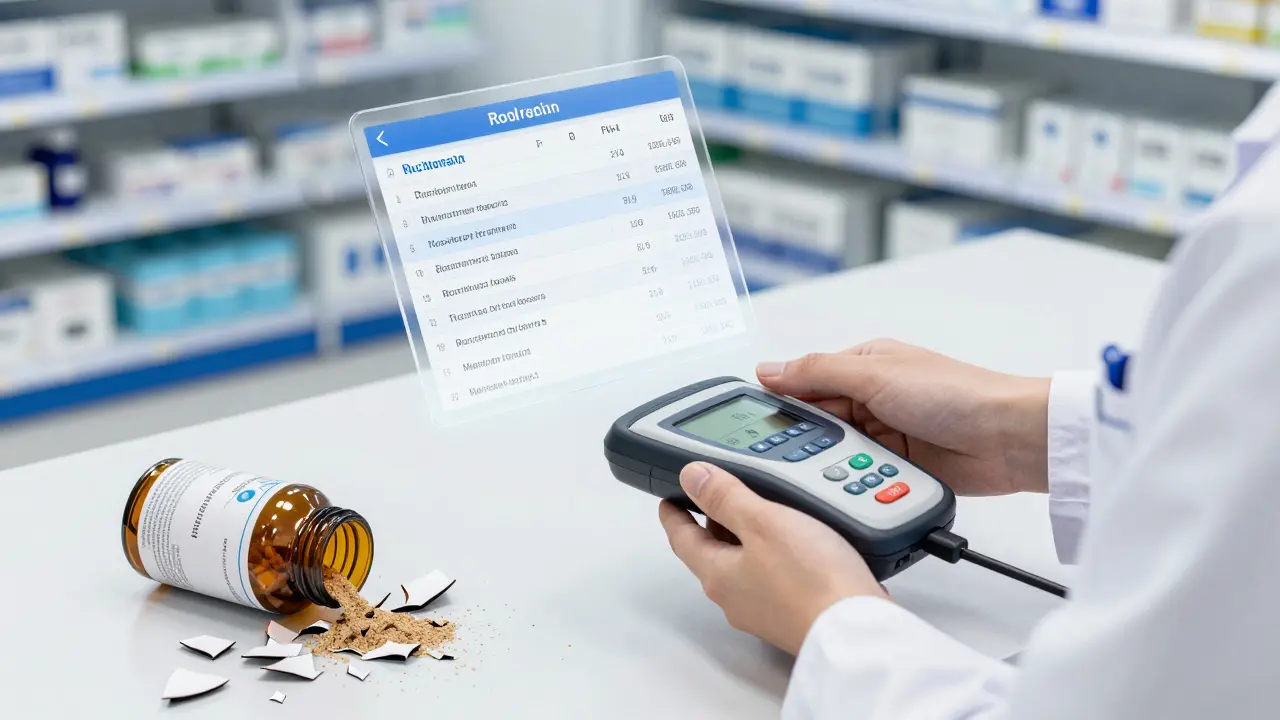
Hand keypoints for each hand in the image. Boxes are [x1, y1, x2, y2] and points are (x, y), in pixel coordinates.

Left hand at [659, 462, 884, 654]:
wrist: (857, 630)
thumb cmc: (811, 580)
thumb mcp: (763, 522)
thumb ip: (725, 497)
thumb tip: (691, 478)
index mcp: (719, 575)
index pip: (682, 539)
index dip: (674, 515)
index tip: (668, 501)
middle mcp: (737, 598)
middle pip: (713, 553)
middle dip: (713, 524)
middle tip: (715, 497)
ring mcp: (765, 610)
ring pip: (744, 566)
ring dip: (748, 538)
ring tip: (762, 512)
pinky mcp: (794, 614)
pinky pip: (772, 578)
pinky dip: (775, 555)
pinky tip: (796, 543)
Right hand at [757, 339, 1050, 495]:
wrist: (1009, 438)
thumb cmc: (956, 392)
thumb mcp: (875, 374)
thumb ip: (817, 373)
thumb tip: (768, 369)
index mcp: (862, 366)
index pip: (806, 385)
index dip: (783, 405)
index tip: (760, 428)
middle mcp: (871, 399)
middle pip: (819, 424)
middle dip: (812, 440)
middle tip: (796, 456)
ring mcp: (885, 435)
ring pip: (838, 454)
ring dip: (838, 464)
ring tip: (837, 469)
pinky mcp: (898, 468)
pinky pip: (863, 476)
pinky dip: (859, 482)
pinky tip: (855, 486)